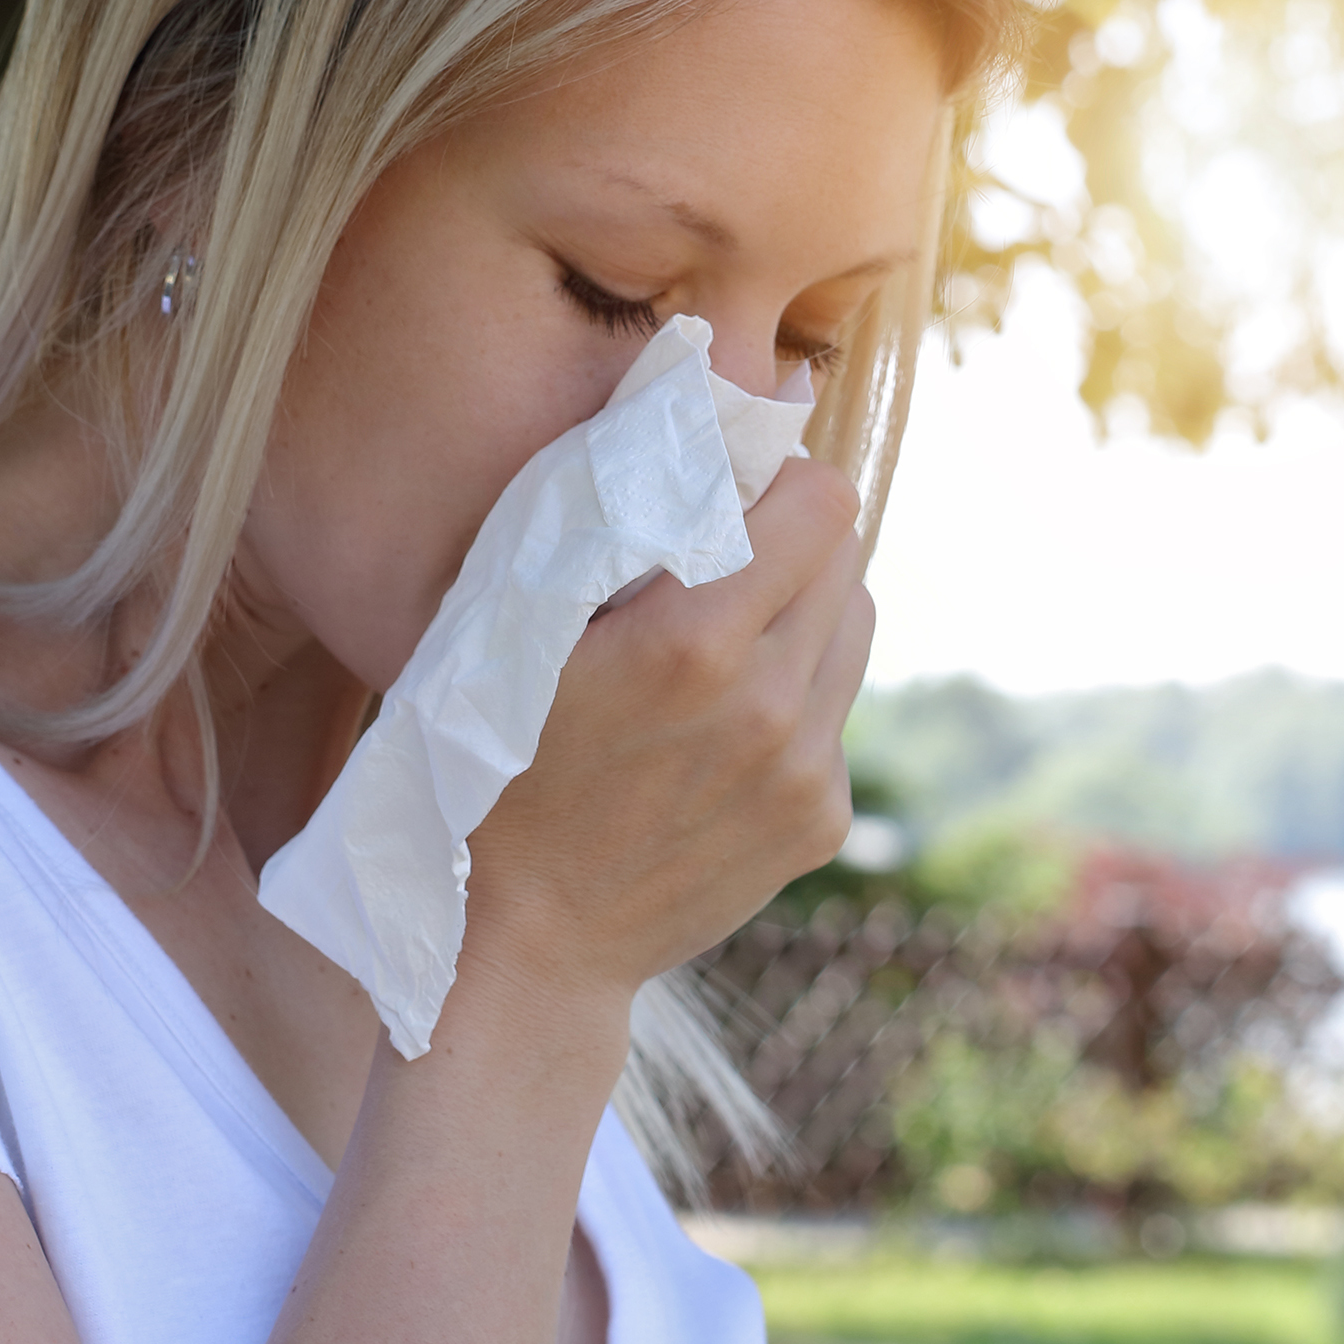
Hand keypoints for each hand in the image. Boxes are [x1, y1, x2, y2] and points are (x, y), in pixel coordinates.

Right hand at [454, 459, 871, 1017]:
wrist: (523, 950)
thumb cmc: (488, 766)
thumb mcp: (511, 626)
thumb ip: (603, 508)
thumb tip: (701, 393)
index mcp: (692, 644)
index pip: (821, 501)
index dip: (777, 484)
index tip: (728, 495)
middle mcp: (769, 707)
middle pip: (847, 556)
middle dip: (789, 541)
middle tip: (714, 566)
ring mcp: (805, 771)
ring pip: (855, 627)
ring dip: (801, 613)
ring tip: (716, 644)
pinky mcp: (822, 820)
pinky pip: (837, 710)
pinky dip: (793, 696)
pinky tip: (713, 731)